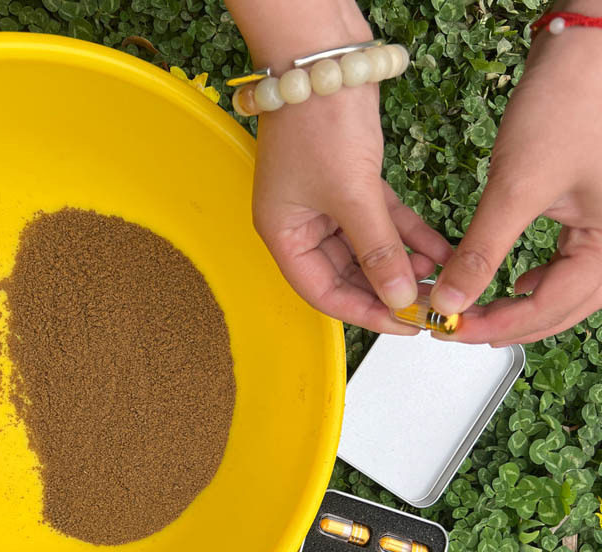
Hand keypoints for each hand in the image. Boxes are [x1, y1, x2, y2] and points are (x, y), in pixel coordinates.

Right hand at [253, 86, 453, 333]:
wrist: (325, 52)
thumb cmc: (318, 120)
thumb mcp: (351, 194)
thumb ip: (378, 250)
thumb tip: (400, 297)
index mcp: (284, 235)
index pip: (323, 292)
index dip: (364, 312)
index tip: (403, 324)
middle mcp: (302, 225)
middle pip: (348, 274)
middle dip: (388, 289)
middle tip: (428, 306)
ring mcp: (327, 204)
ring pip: (369, 249)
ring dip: (404, 263)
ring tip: (441, 279)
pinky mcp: (353, 183)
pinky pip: (384, 221)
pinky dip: (409, 234)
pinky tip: (439, 249)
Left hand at [430, 21, 601, 345]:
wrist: (587, 50)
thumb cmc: (569, 103)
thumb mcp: (517, 187)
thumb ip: (481, 251)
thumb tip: (450, 299)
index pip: (548, 308)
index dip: (494, 326)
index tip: (450, 329)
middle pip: (561, 310)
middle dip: (507, 323)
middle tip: (456, 327)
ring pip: (564, 293)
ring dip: (519, 308)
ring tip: (475, 313)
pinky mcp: (594, 217)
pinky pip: (566, 266)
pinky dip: (534, 282)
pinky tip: (510, 284)